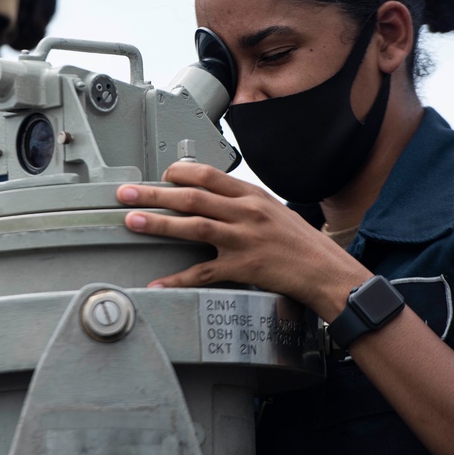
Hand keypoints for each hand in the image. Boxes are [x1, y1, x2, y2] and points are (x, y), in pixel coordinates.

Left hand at [117, 162, 367, 317]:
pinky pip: (203, 273)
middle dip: (154, 194)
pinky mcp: (244, 268)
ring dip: (159, 223)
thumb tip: (213, 198)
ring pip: (193, 226)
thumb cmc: (301, 243)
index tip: (160, 176)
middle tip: (126, 193)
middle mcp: (246, 213)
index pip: (208, 174)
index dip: (178, 173)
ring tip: (132, 221)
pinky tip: (158, 282)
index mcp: (252, 195)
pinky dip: (178, 278)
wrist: (327, 271)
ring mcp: (244, 239)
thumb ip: (243, 204)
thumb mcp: (274, 211)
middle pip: (192, 197)